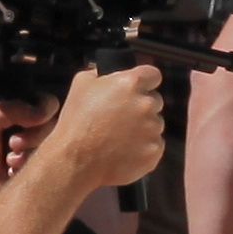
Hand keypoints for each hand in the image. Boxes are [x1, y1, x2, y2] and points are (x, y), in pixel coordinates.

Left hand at [0, 97, 46, 218]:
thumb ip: (9, 109)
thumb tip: (42, 114)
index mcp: (26, 115)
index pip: (50, 104)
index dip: (43, 111)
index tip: (24, 123)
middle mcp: (40, 132)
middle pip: (56, 125)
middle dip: (33, 136)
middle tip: (13, 145)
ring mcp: (46, 154)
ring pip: (57, 146)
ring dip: (30, 154)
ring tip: (10, 162)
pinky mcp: (48, 174)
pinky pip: (55, 167)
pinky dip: (33, 168)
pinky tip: (15, 173)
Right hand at [39, 66, 169, 194]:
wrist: (77, 160)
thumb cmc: (77, 122)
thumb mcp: (81, 85)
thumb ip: (100, 73)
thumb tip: (109, 73)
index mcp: (131, 84)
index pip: (152, 75)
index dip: (145, 81)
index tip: (137, 88)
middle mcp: (147, 104)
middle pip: (154, 100)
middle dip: (141, 106)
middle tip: (120, 117)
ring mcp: (154, 128)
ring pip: (155, 123)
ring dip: (142, 127)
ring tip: (118, 136)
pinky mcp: (155, 150)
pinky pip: (154, 144)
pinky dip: (143, 147)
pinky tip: (123, 149)